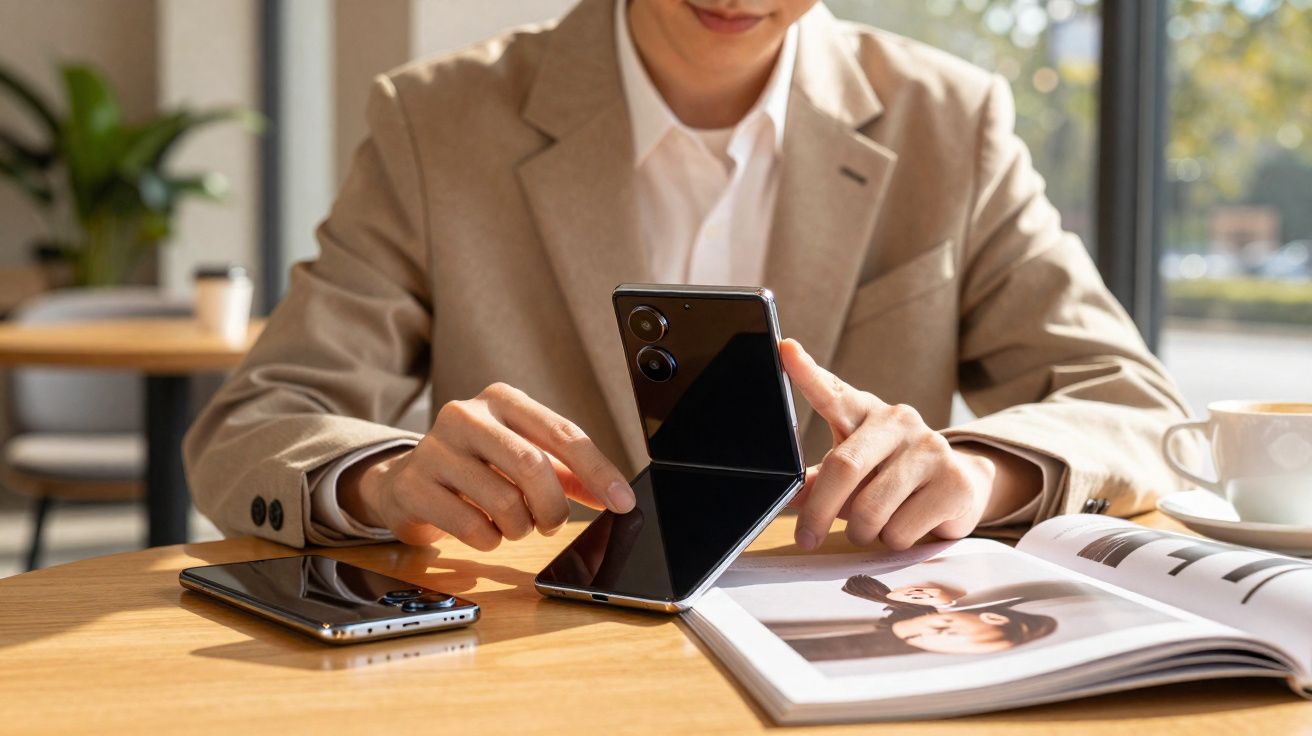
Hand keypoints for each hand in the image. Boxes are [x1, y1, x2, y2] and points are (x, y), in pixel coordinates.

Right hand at [339, 383, 635, 548]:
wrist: (405, 481)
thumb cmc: (477, 467)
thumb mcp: (523, 457)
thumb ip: (569, 473)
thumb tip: (615, 497)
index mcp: (503, 399)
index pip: (563, 433)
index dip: (598, 471)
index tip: (623, 503)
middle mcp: (467, 415)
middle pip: (532, 465)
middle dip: (553, 508)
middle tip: (552, 524)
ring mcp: (435, 448)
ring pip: (504, 501)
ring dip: (520, 527)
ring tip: (513, 524)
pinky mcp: (414, 486)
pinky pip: (472, 526)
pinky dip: (490, 540)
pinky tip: (484, 530)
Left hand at [780, 339, 1037, 550]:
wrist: (961, 486)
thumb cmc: (892, 475)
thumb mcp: (855, 471)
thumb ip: (821, 480)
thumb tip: (790, 495)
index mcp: (864, 413)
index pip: (832, 391)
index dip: (807, 373)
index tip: (784, 349)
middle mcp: (897, 421)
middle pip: (844, 467)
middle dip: (819, 511)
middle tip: (806, 537)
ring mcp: (930, 448)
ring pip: (871, 510)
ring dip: (862, 531)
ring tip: (872, 526)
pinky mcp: (954, 482)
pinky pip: (901, 530)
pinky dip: (893, 541)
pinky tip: (908, 525)